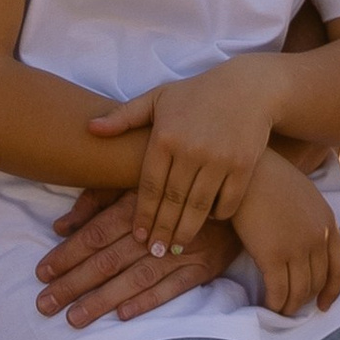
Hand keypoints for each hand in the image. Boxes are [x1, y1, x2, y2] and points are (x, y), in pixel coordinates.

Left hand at [38, 188, 241, 328]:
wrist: (241, 190)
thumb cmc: (179, 183)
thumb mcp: (135, 179)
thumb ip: (96, 199)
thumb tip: (61, 226)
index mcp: (139, 201)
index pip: (97, 233)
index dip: (67, 254)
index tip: (42, 273)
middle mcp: (159, 227)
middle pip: (110, 259)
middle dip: (74, 283)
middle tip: (45, 304)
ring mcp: (183, 249)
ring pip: (136, 278)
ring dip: (103, 300)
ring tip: (74, 318)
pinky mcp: (204, 267)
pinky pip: (174, 288)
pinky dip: (148, 301)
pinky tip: (123, 315)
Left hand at [87, 62, 277, 250]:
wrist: (249, 88)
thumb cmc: (196, 94)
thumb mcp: (158, 98)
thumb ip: (124, 117)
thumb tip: (90, 128)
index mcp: (165, 136)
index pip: (149, 186)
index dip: (142, 214)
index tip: (138, 236)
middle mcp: (191, 149)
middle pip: (172, 201)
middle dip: (162, 230)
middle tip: (154, 252)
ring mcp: (219, 159)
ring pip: (198, 207)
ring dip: (186, 231)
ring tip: (175, 247)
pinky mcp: (244, 165)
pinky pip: (228, 201)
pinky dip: (217, 215)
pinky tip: (207, 224)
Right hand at [231, 148, 339, 320]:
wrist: (246, 169)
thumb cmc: (268, 176)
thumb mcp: (304, 194)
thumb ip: (311, 219)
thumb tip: (304, 242)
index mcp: (329, 222)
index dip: (333, 291)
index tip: (324, 305)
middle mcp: (318, 238)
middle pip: (317, 282)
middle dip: (306, 299)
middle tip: (292, 307)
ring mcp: (297, 248)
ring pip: (299, 291)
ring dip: (289, 306)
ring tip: (278, 311)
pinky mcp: (273, 255)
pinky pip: (278, 291)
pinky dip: (274, 303)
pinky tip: (266, 305)